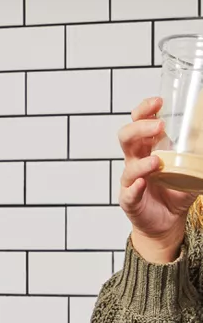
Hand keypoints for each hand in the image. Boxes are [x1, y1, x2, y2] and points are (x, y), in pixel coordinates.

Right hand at [118, 97, 193, 262]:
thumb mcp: (193, 167)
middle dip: (139, 128)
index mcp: (149, 148)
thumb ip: (201, 154)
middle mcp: (136, 161)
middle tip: (158, 126)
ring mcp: (131, 181)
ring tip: (156, 161)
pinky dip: (135, 187)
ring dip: (141, 161)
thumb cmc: (175, 191)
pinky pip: (129, 193)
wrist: (167, 220)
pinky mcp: (130, 200)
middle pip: (127, 138)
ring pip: (128, 165)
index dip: (145, 110)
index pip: (139, 123)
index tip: (158, 102)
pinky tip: (142, 183)